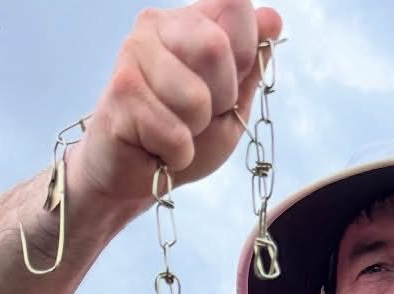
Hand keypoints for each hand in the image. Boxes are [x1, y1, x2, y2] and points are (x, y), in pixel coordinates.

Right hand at [75, 0, 282, 206]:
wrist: (135, 176)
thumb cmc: (182, 137)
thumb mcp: (231, 104)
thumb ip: (250, 65)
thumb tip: (272, 18)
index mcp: (189, 20)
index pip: (237, 7)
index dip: (244, 57)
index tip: (224, 86)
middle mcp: (156, 24)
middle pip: (216, 48)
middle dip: (220, 99)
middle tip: (198, 115)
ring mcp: (133, 53)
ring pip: (196, 98)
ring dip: (194, 131)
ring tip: (173, 130)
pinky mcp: (121, 91)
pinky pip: (174, 133)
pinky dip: (175, 154)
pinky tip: (155, 146)